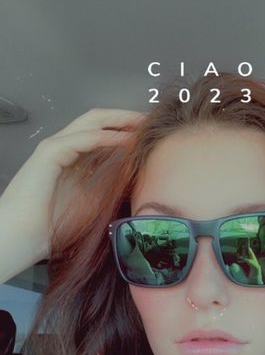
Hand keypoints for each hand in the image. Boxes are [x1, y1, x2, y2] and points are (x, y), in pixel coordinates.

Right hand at [0, 108, 145, 259]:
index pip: (103, 132)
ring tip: (143, 125)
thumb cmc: (53, 227)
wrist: (23, 237)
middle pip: (98, 119)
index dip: (127, 129)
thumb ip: (112, 186)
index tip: (151, 133)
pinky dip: (106, 137)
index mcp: (74, 158)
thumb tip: (140, 178)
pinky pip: (83, 138)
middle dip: (127, 117)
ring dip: (120, 121)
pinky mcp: (49, 153)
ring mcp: (56, 147)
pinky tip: (125, 140)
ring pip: (91, 122)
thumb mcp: (94, 203)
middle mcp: (65, 147)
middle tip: (151, 120)